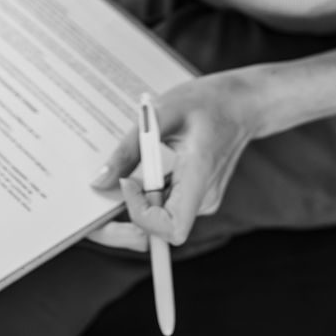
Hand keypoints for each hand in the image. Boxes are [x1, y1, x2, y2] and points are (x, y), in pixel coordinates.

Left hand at [91, 70, 269, 246]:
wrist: (242, 103)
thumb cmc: (206, 102)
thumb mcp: (162, 114)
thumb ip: (130, 149)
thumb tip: (99, 183)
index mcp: (200, 179)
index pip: (171, 227)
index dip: (141, 214)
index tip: (127, 181)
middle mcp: (203, 199)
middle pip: (158, 234)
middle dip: (121, 228)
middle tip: (94, 207)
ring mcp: (200, 200)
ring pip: (156, 220)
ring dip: (130, 206)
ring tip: (119, 174)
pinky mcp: (194, 195)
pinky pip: (162, 205)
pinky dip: (142, 194)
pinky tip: (137, 168)